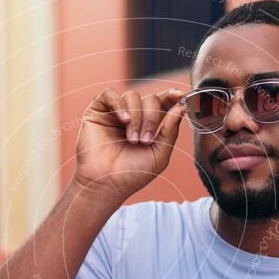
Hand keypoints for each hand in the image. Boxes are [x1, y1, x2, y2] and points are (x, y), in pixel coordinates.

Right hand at [73, 87, 184, 201]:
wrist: (106, 184)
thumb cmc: (132, 174)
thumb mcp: (160, 154)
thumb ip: (171, 130)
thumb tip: (181, 107)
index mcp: (149, 124)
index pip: (163, 102)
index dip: (172, 96)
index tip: (180, 96)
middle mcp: (133, 116)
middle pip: (150, 99)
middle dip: (152, 117)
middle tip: (146, 140)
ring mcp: (115, 113)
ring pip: (132, 96)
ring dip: (136, 118)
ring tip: (132, 140)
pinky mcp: (97, 111)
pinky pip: (110, 94)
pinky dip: (119, 104)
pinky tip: (123, 120)